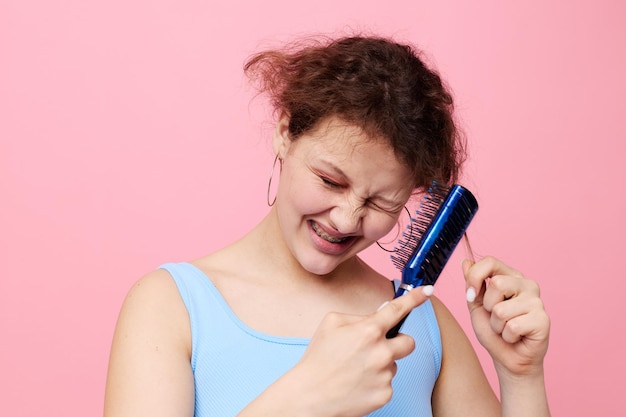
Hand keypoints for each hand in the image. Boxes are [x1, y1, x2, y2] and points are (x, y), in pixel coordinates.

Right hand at [288, 285, 432, 416]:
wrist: (309, 396)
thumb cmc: (318, 358)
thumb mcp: (331, 324)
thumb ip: (358, 316)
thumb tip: (381, 314)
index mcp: (368, 330)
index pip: (398, 309)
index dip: (415, 298)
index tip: (428, 291)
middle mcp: (381, 352)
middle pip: (408, 342)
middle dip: (397, 343)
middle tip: (378, 347)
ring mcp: (385, 375)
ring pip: (394, 364)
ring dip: (381, 364)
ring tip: (356, 369)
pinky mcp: (384, 395)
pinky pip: (387, 383)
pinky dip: (375, 382)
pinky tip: (357, 383)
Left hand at [463, 256, 549, 378]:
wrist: (508, 359)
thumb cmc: (493, 332)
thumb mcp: (476, 306)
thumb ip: (472, 284)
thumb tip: (466, 262)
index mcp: (511, 277)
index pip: (490, 262)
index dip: (475, 276)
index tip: (470, 294)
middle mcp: (527, 285)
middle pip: (496, 283)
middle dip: (488, 306)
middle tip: (496, 318)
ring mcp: (537, 302)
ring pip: (501, 309)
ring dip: (496, 325)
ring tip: (506, 329)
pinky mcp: (543, 320)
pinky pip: (512, 326)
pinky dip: (507, 336)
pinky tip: (517, 337)